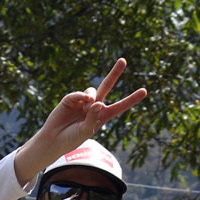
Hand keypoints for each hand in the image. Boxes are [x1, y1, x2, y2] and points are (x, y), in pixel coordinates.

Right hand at [17, 58, 147, 177]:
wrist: (54, 139)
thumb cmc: (72, 139)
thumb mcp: (86, 131)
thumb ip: (93, 117)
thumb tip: (98, 101)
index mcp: (103, 116)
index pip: (120, 106)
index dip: (131, 99)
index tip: (144, 91)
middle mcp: (94, 106)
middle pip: (107, 86)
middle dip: (115, 73)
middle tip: (123, 60)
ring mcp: (83, 101)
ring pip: (93, 90)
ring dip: (92, 97)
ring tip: (86, 109)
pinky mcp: (70, 99)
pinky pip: (79, 94)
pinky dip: (82, 96)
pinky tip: (84, 102)